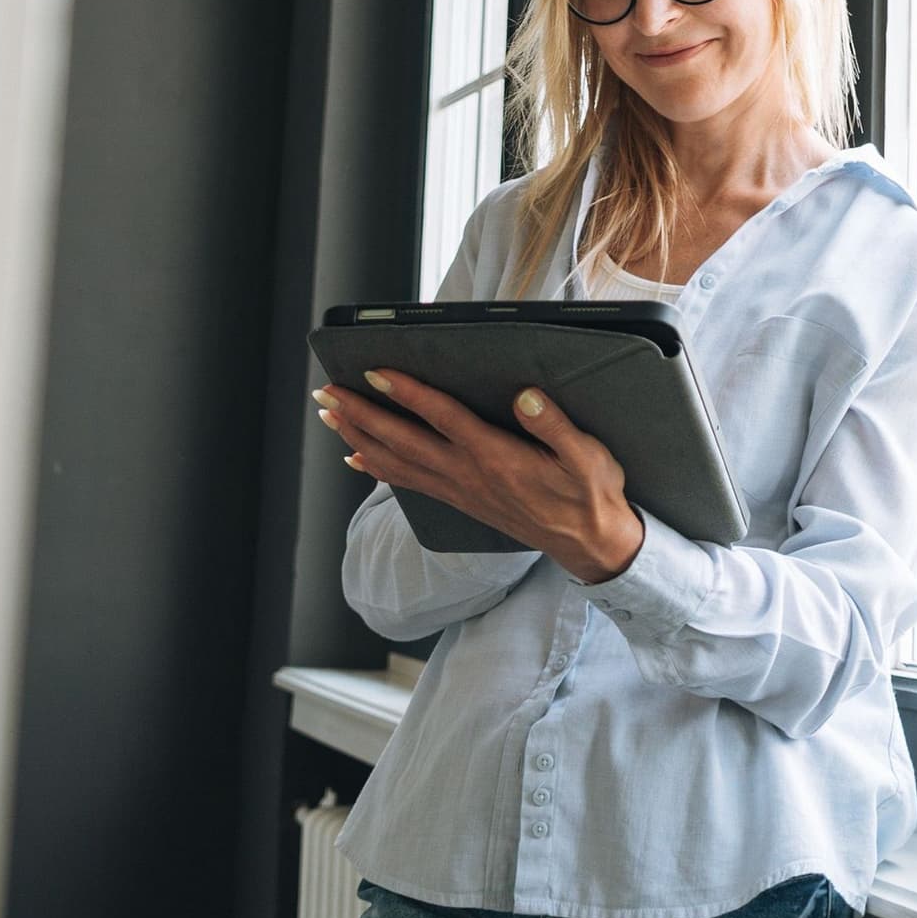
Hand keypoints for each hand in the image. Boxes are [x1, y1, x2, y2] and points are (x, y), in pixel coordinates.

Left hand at [312, 371, 644, 583]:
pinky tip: (357, 459)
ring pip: (396, 462)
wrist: (589, 544)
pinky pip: (407, 483)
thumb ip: (555, 426)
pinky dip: (376, 468)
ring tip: (330, 417)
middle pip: (402, 440)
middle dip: (361, 415)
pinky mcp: (460, 500)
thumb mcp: (587, 457)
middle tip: (326, 393)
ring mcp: (460, 489)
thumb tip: (526, 395)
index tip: (375, 373)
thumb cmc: (589, 495)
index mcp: (496, 456)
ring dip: (358, 437)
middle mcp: (468, 474)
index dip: (407, 394)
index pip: (442, 418)